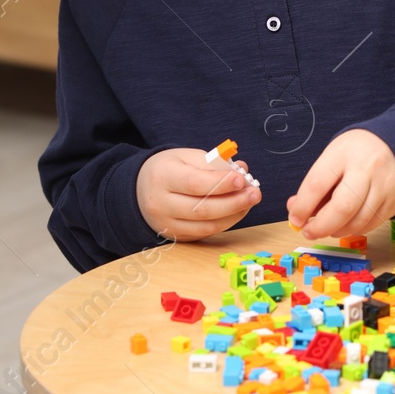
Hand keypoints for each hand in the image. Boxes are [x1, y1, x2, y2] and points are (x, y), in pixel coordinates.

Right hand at [136, 148, 259, 240]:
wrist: (139, 190)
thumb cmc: (168, 169)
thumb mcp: (186, 157)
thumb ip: (214, 163)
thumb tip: (241, 171)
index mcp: (162, 177)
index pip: (194, 183)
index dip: (220, 183)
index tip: (242, 179)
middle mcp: (161, 203)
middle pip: (202, 209)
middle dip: (234, 202)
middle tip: (255, 193)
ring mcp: (167, 224)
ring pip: (206, 225)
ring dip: (234, 215)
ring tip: (250, 201)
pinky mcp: (175, 236)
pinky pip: (204, 233)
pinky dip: (225, 223)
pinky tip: (237, 211)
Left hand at [286, 129, 394, 239]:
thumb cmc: (357, 152)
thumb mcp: (333, 157)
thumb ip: (315, 184)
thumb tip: (297, 211)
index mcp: (345, 152)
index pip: (318, 184)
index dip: (302, 207)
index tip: (295, 219)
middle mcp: (368, 168)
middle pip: (343, 208)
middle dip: (321, 226)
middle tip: (308, 232)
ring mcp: (385, 186)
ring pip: (358, 221)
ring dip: (336, 231)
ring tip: (326, 228)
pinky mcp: (394, 201)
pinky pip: (370, 225)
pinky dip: (353, 229)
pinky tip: (345, 224)